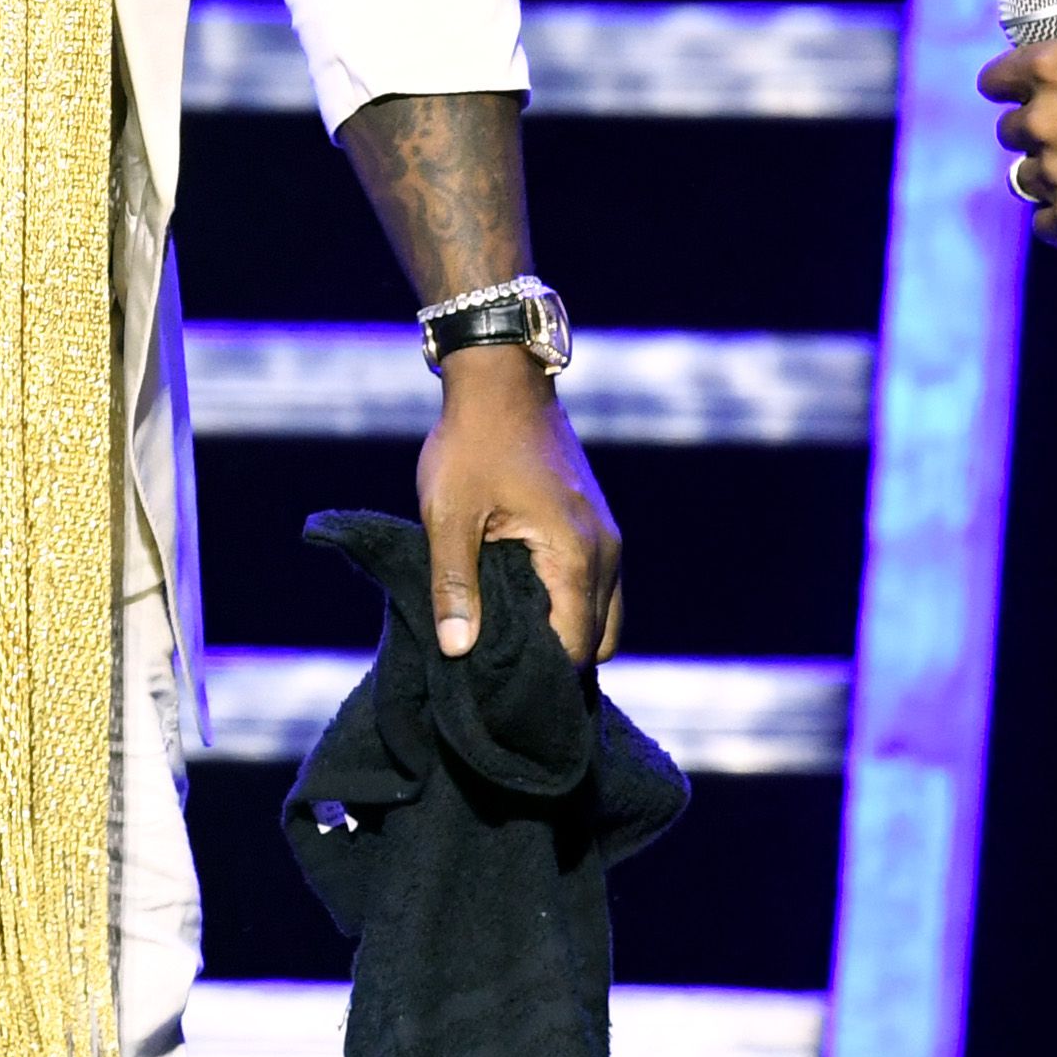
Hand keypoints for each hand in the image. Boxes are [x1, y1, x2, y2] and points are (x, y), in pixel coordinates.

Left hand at [422, 348, 622, 663]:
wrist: (501, 379)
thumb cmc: (471, 443)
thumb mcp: (449, 515)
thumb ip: (454, 585)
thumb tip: (458, 650)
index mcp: (575, 553)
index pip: (575, 645)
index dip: (540, 670)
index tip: (497, 677)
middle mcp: (606, 551)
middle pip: (599, 640)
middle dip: (557, 658)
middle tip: (503, 662)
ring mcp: (607, 537)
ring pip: (604, 615)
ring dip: (566, 630)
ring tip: (512, 635)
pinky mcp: (597, 526)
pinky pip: (598, 588)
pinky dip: (571, 605)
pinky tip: (525, 603)